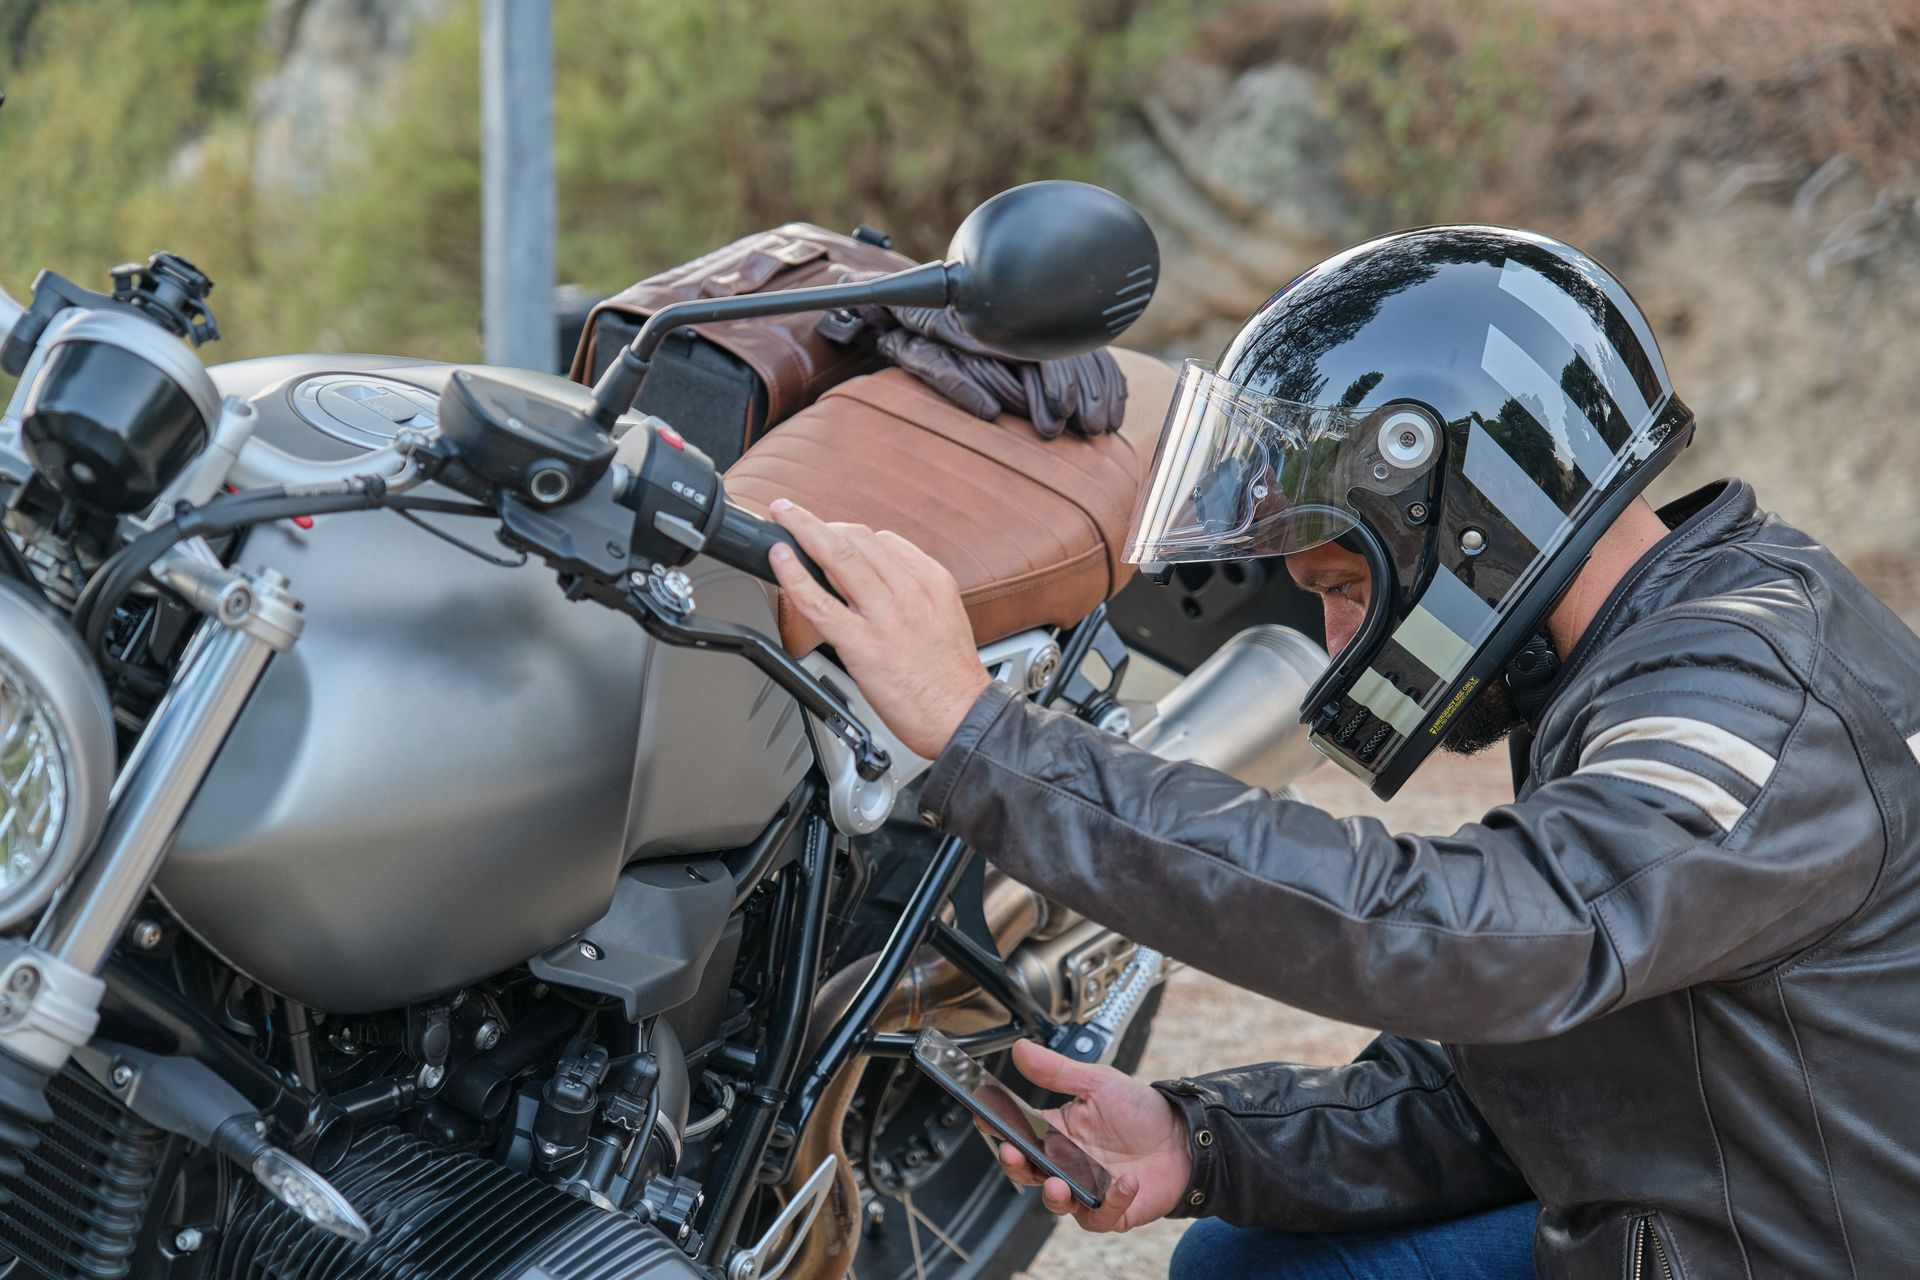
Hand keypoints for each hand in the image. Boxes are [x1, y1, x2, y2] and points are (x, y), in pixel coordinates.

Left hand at [766, 499, 991, 758]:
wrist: (961, 716)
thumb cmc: (951, 678)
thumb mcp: (946, 617)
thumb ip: (915, 593)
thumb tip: (878, 581)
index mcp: (931, 581)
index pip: (884, 540)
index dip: (848, 533)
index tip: (829, 533)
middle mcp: (909, 591)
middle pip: (858, 538)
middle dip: (819, 522)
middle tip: (793, 513)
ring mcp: (885, 616)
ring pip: (838, 556)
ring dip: (803, 530)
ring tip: (782, 518)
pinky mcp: (863, 644)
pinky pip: (820, 602)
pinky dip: (794, 575)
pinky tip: (780, 559)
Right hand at [987, 1039, 1193, 1233]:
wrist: (1185, 1137)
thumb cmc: (1141, 1111)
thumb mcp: (1098, 1082)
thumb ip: (1056, 1071)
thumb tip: (1020, 1049)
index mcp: (1058, 1133)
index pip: (1020, 1134)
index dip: (1000, 1129)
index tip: (986, 1118)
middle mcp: (1068, 1164)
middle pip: (1029, 1173)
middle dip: (1017, 1167)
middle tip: (1015, 1154)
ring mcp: (1087, 1190)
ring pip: (1057, 1203)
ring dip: (1053, 1196)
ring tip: (1059, 1184)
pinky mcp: (1112, 1211)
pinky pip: (1099, 1216)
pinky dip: (1109, 1202)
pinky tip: (1123, 1183)